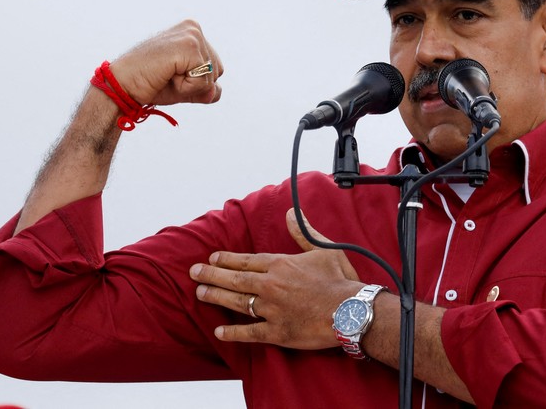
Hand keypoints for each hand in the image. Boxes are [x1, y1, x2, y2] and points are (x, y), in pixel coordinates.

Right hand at [110, 19, 222, 105]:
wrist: (122, 85)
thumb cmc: (151, 84)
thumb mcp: (185, 88)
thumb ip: (206, 90)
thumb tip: (216, 90)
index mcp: (193, 33)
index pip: (216, 68)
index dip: (195, 81)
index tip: (171, 74)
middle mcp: (194, 28)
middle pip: (217, 71)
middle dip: (195, 83)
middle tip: (167, 76)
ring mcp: (192, 35)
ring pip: (211, 76)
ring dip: (189, 86)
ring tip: (166, 75)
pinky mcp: (188, 46)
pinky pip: (203, 80)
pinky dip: (186, 87)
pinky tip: (167, 76)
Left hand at [189, 209, 360, 348]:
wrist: (351, 311)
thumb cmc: (340, 280)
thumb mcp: (324, 249)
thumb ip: (303, 232)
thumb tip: (291, 213)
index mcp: (280, 265)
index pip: (246, 261)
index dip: (227, 260)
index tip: (212, 258)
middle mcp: (270, 286)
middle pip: (234, 280)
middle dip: (211, 276)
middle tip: (193, 273)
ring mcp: (271, 310)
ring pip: (236, 302)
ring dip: (216, 298)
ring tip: (200, 294)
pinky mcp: (276, 332)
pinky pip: (249, 333)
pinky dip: (233, 333)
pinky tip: (219, 332)